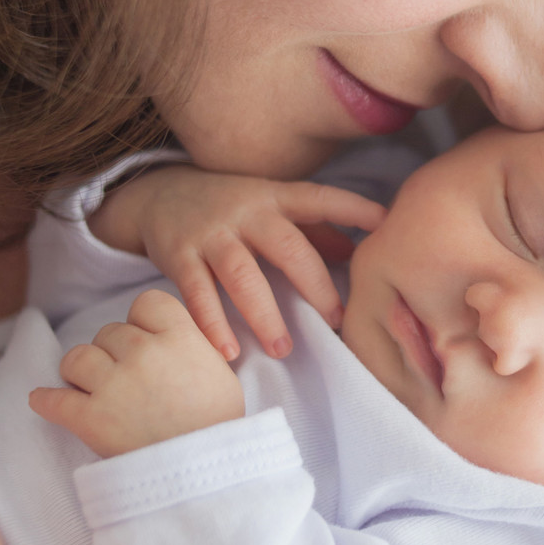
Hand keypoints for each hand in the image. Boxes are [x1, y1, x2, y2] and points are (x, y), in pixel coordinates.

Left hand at [29, 288, 244, 456]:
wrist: (205, 473)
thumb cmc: (217, 425)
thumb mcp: (220, 372)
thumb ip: (192, 344)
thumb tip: (171, 333)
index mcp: (180, 337)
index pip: (146, 303)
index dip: (143, 321)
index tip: (146, 340)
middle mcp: (144, 354)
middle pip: (110, 332)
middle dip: (114, 352)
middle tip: (126, 376)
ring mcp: (114, 386)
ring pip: (77, 357)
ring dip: (81, 370)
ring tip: (90, 386)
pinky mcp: (90, 419)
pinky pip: (54, 400)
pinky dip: (46, 400)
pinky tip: (43, 400)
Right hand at [93, 166, 385, 359]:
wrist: (159, 193)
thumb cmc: (232, 206)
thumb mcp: (272, 206)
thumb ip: (313, 228)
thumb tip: (355, 251)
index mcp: (275, 198)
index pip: (319, 198)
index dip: (352, 207)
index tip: (384, 223)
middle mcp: (246, 212)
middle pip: (286, 246)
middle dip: (314, 284)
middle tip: (336, 320)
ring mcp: (211, 234)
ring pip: (241, 274)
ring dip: (263, 314)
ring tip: (282, 349)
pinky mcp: (179, 256)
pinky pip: (197, 293)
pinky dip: (212, 324)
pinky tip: (228, 352)